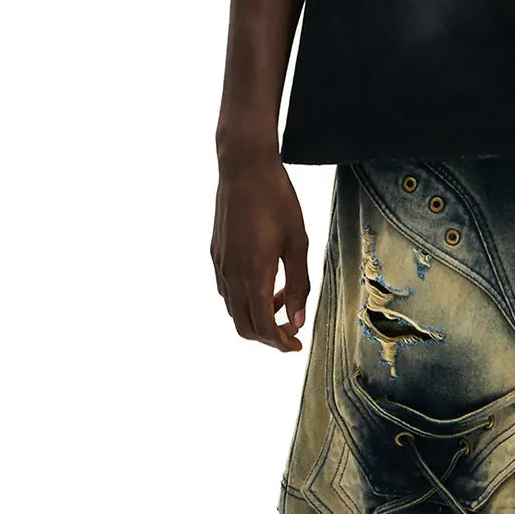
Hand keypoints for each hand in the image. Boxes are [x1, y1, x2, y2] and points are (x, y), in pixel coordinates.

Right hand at [211, 150, 309, 352]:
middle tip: (291, 333)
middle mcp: (231, 274)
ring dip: (259, 316)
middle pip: (245, 326)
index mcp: (254, 274)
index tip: (296, 345)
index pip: (263, 326)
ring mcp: (220, 265)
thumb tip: (297, 321)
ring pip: (235, 310)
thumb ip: (299, 285)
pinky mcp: (215, 255)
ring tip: (285, 300)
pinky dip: (247, 300)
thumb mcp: (298, 244)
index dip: (280, 343)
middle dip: (269, 337)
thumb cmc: (277, 201)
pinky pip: (228, 291)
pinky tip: (267, 283)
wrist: (244, 167)